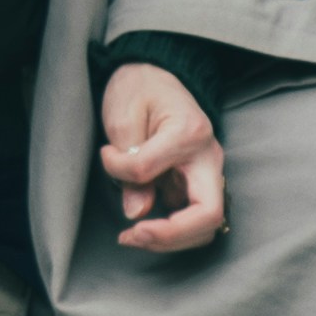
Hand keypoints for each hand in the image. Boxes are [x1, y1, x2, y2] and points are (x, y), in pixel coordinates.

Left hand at [96, 61, 226, 254]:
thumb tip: (137, 212)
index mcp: (188, 133)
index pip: (149, 169)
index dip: (119, 171)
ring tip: (134, 236)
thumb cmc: (139, 89)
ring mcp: (209, 172)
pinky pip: (195, 219)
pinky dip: (173, 232)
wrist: (156, 76)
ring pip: (206, 226)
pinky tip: (145, 227)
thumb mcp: (123, 116)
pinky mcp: (201, 184)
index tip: (106, 154)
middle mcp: (209, 156)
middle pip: (207, 216)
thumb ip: (130, 164)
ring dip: (171, 239)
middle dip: (169, 236)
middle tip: (130, 236)